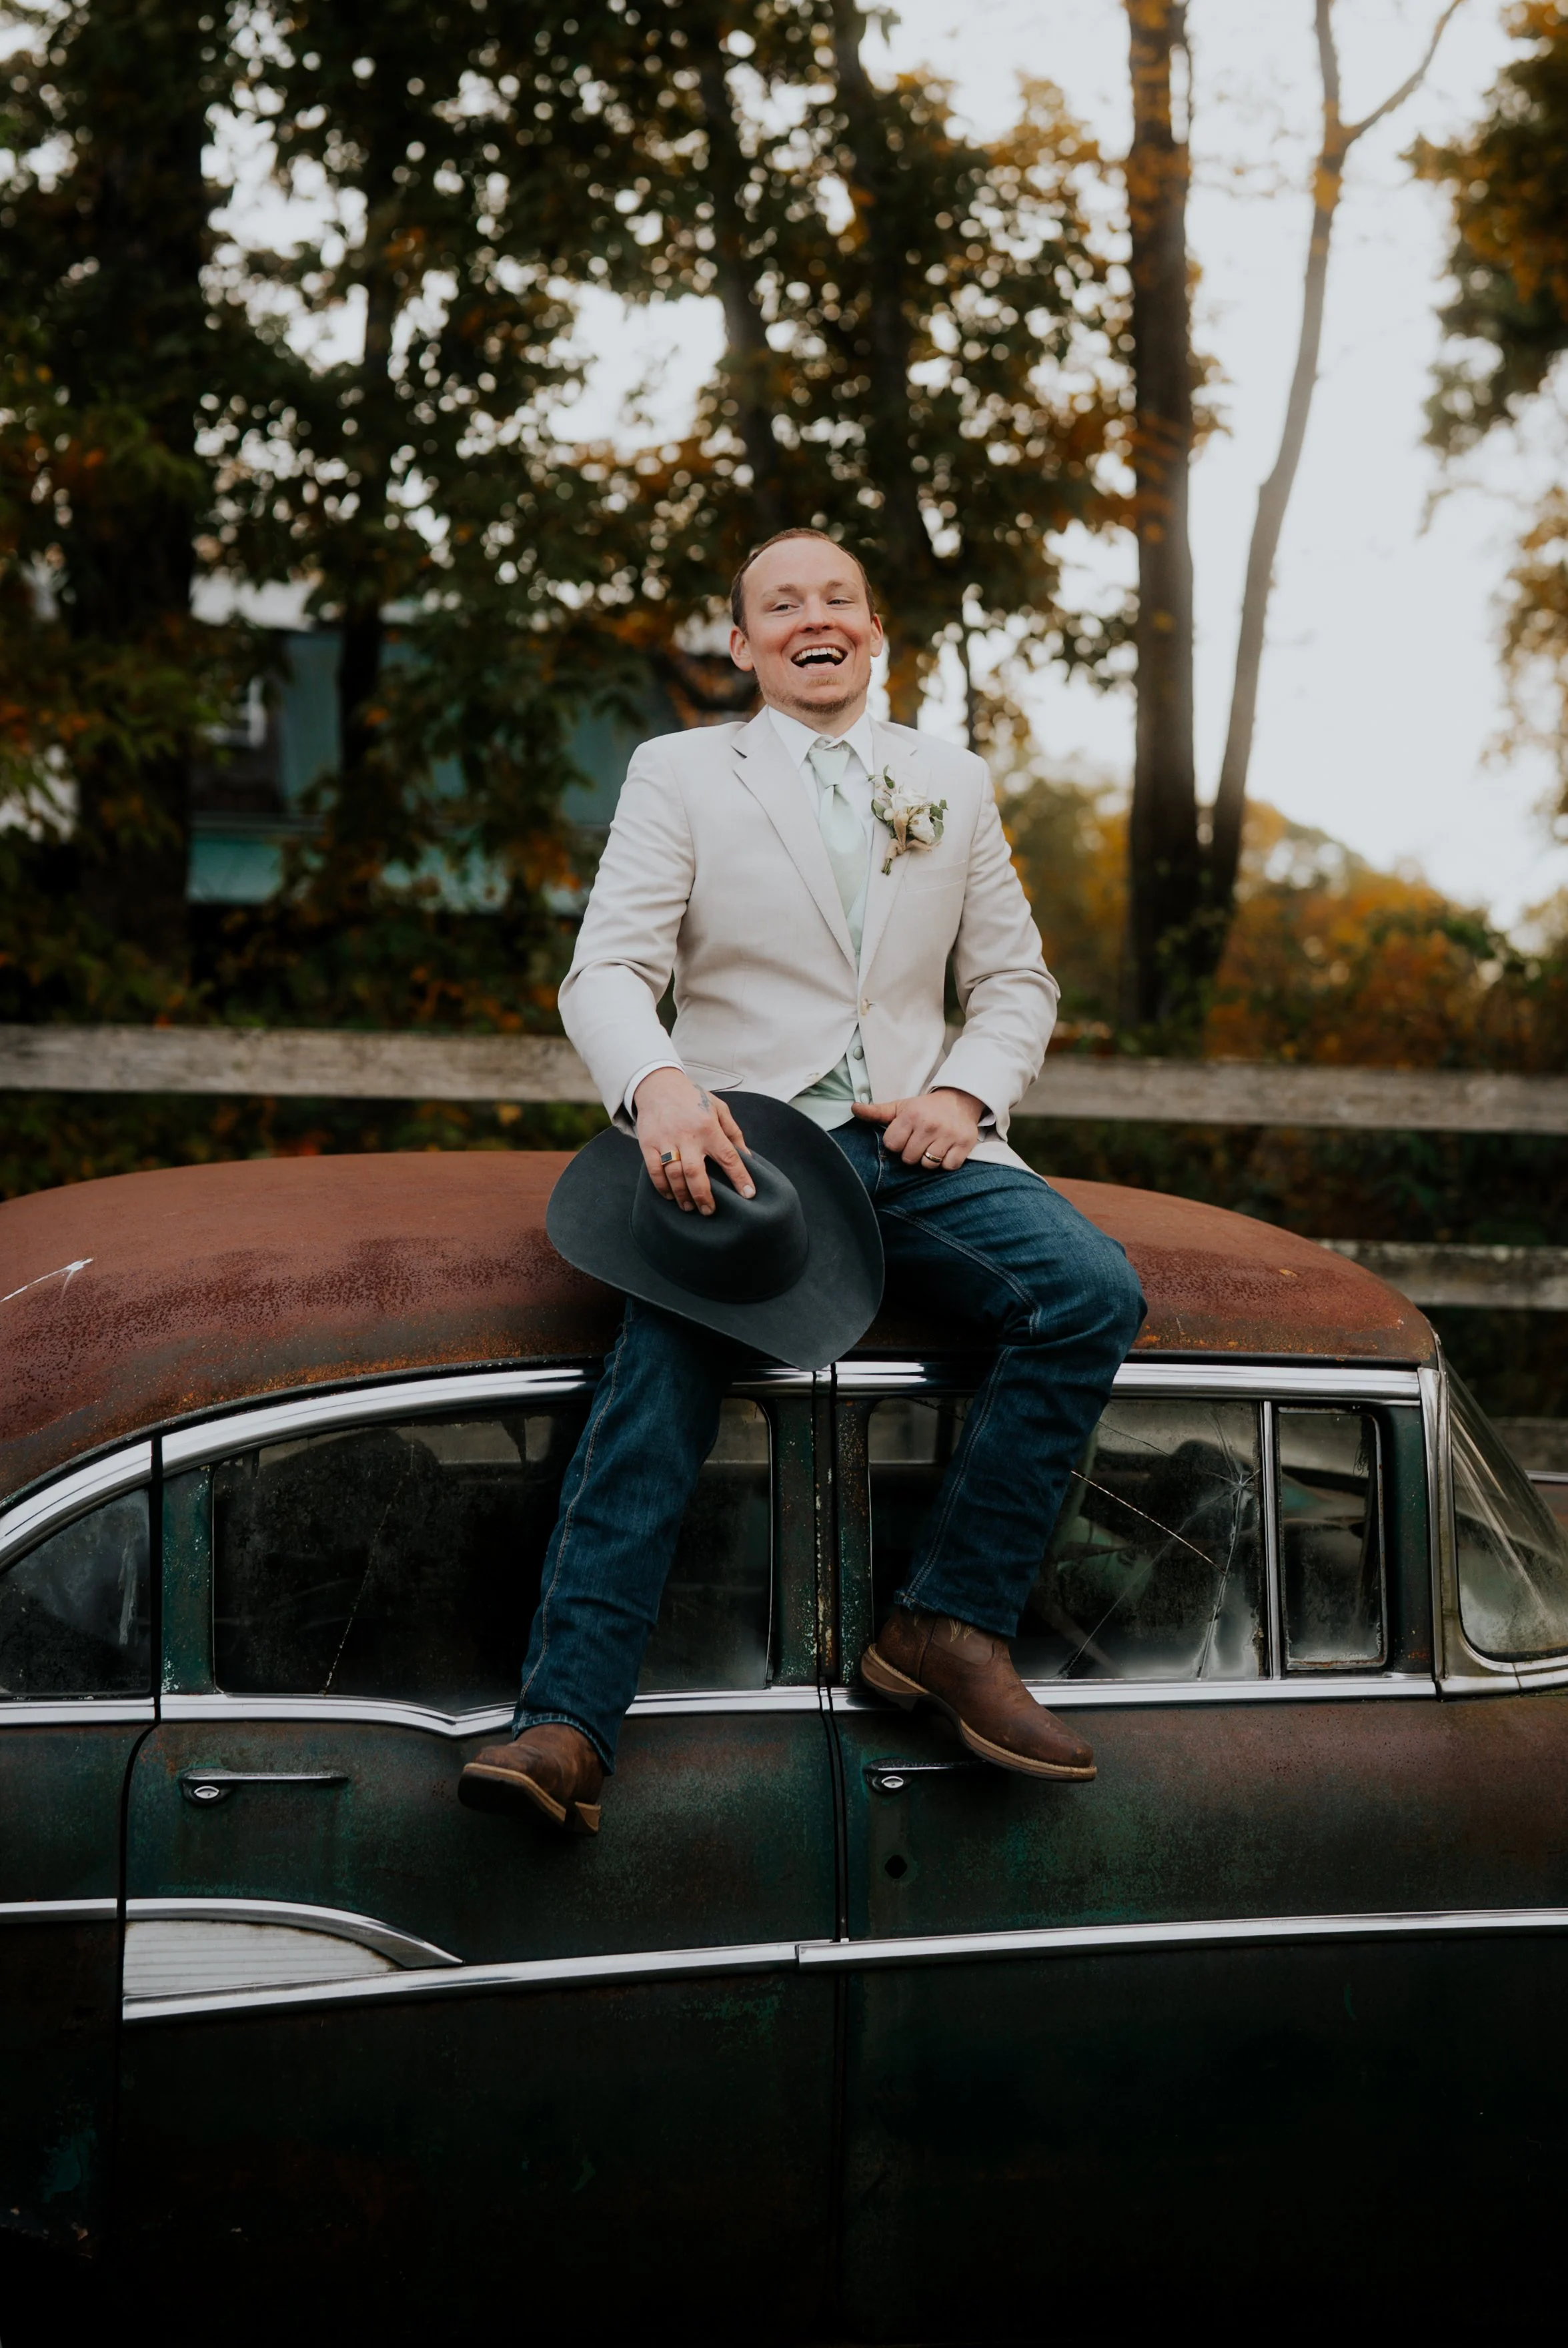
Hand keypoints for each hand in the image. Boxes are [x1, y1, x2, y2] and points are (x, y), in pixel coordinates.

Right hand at [633, 1069, 752, 1214]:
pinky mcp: (648, 1144)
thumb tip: (748, 1157)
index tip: (749, 1194)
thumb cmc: (693, 1099)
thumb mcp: (719, 1108)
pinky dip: (662, 1187)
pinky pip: (654, 1171)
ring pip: (674, 1175)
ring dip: (683, 1195)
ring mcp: (666, 1140)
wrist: (658, 1084)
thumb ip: (734, 1133)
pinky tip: (671, 1196)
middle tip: (709, 1211)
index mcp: (709, 1127)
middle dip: (704, 1196)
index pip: (729, 1157)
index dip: (740, 1177)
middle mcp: (688, 1136)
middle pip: (696, 1173)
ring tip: (690, 1207)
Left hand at [852, 1086, 983, 1170]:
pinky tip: (945, 1149)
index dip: (896, 1143)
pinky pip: (948, 1166)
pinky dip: (946, 1162)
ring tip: (932, 1146)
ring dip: (928, 1159)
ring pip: (928, 1165)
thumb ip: (876, 1112)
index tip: (905, 1136)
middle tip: (919, 1141)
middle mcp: (930, 1125)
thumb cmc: (925, 1108)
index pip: (892, 1145)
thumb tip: (853, 1108)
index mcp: (912, 1115)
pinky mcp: (964, 1144)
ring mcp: (948, 1135)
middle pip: (909, 1158)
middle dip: (911, 1153)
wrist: (960, 1100)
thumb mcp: (900, 1107)